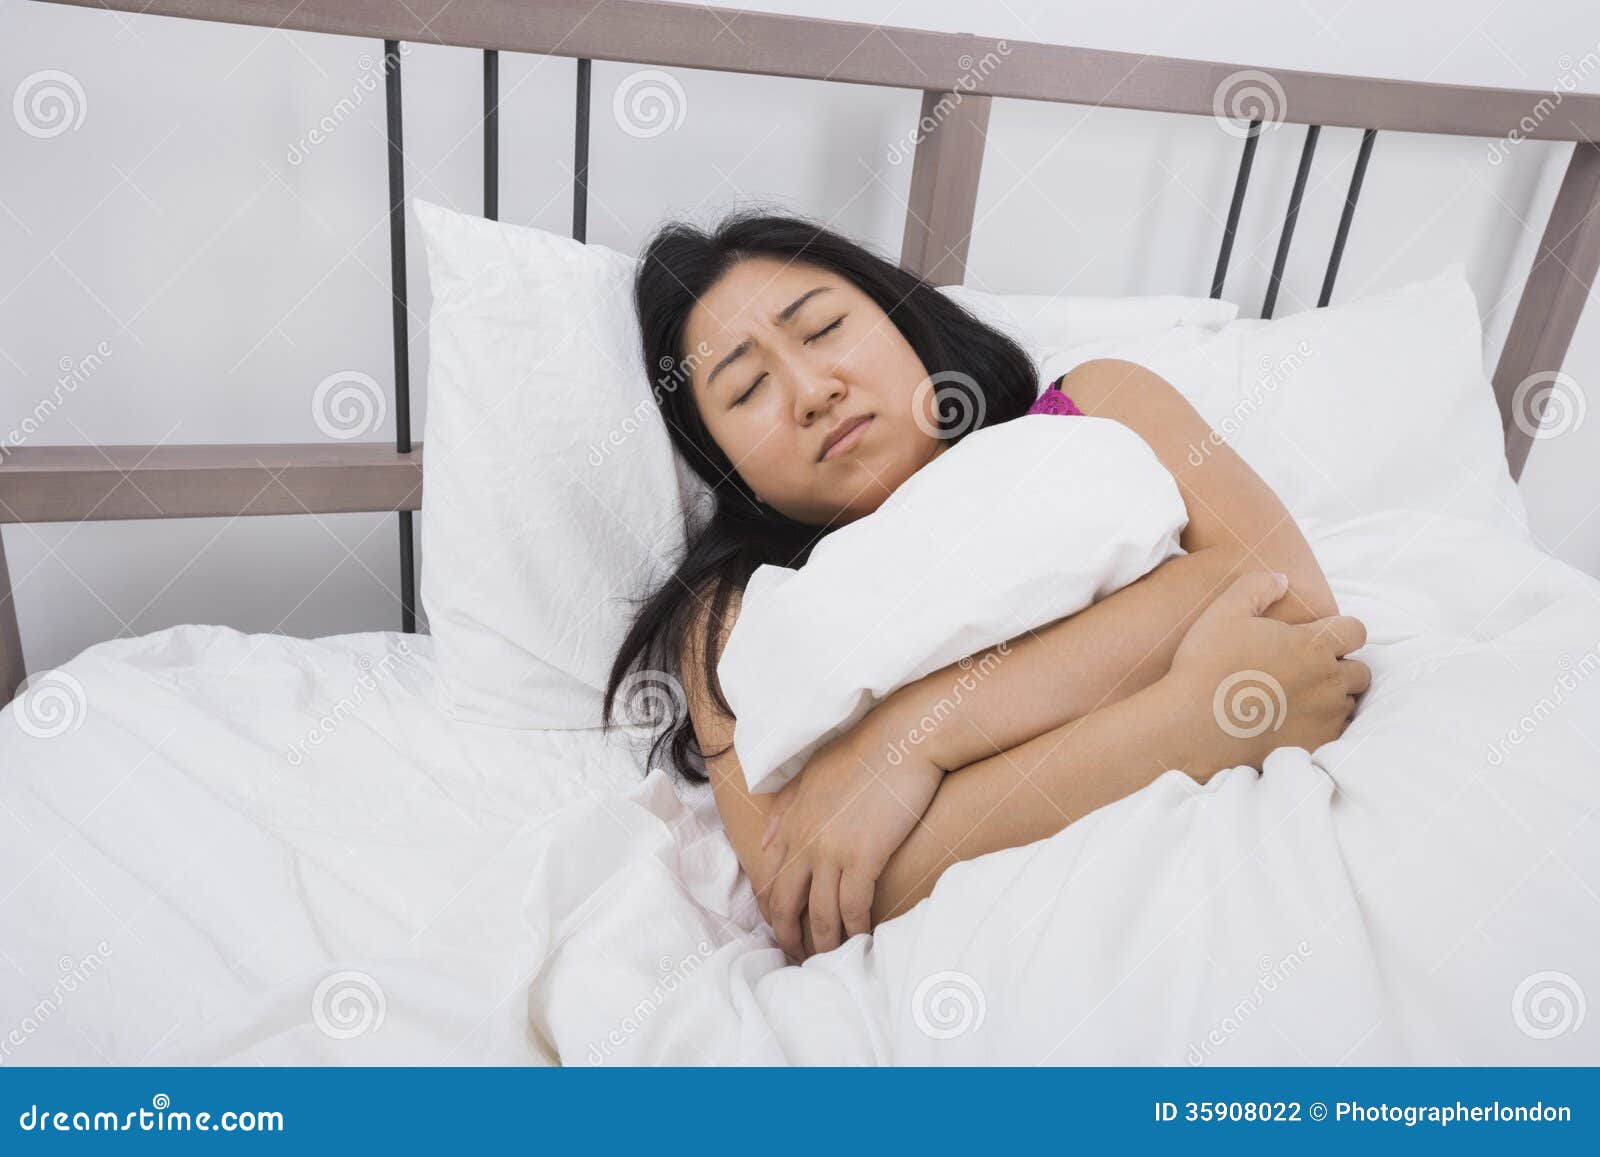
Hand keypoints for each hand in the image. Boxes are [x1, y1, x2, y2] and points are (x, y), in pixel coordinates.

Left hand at [756, 706, 943, 960]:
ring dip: (825, 943)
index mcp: (791, 821)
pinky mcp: (863, 857)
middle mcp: (804, 841)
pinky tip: (863, 942)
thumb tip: (762, 840)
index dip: (775, 910)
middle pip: (786, 904)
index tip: (784, 928)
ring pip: (820, 914)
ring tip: (832, 961)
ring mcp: (831, 851)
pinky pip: (853, 908)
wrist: (902, 738)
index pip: (771, 879)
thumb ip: (785, 807)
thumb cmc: (863, 750)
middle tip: (801, 958)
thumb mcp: (812, 773)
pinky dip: (856, 930)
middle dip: (790, 937)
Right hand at [1164, 571, 1369, 779]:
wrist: (1193, 725)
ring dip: (1333, 697)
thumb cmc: (1206, 665)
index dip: (1341, 631)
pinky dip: (1323, 726)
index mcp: (1312, 645)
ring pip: (1349, 703)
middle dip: (1341, 667)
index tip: (1320, 637)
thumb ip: (1257, 587)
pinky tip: (1296, 722)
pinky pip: (1336, 734)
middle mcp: (1328, 681)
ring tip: (1300, 697)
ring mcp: (1324, 717)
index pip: (1356, 631)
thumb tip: (1282, 580)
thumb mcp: (1224, 611)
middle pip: (1360, 671)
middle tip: (1308, 669)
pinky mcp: (1315, 746)